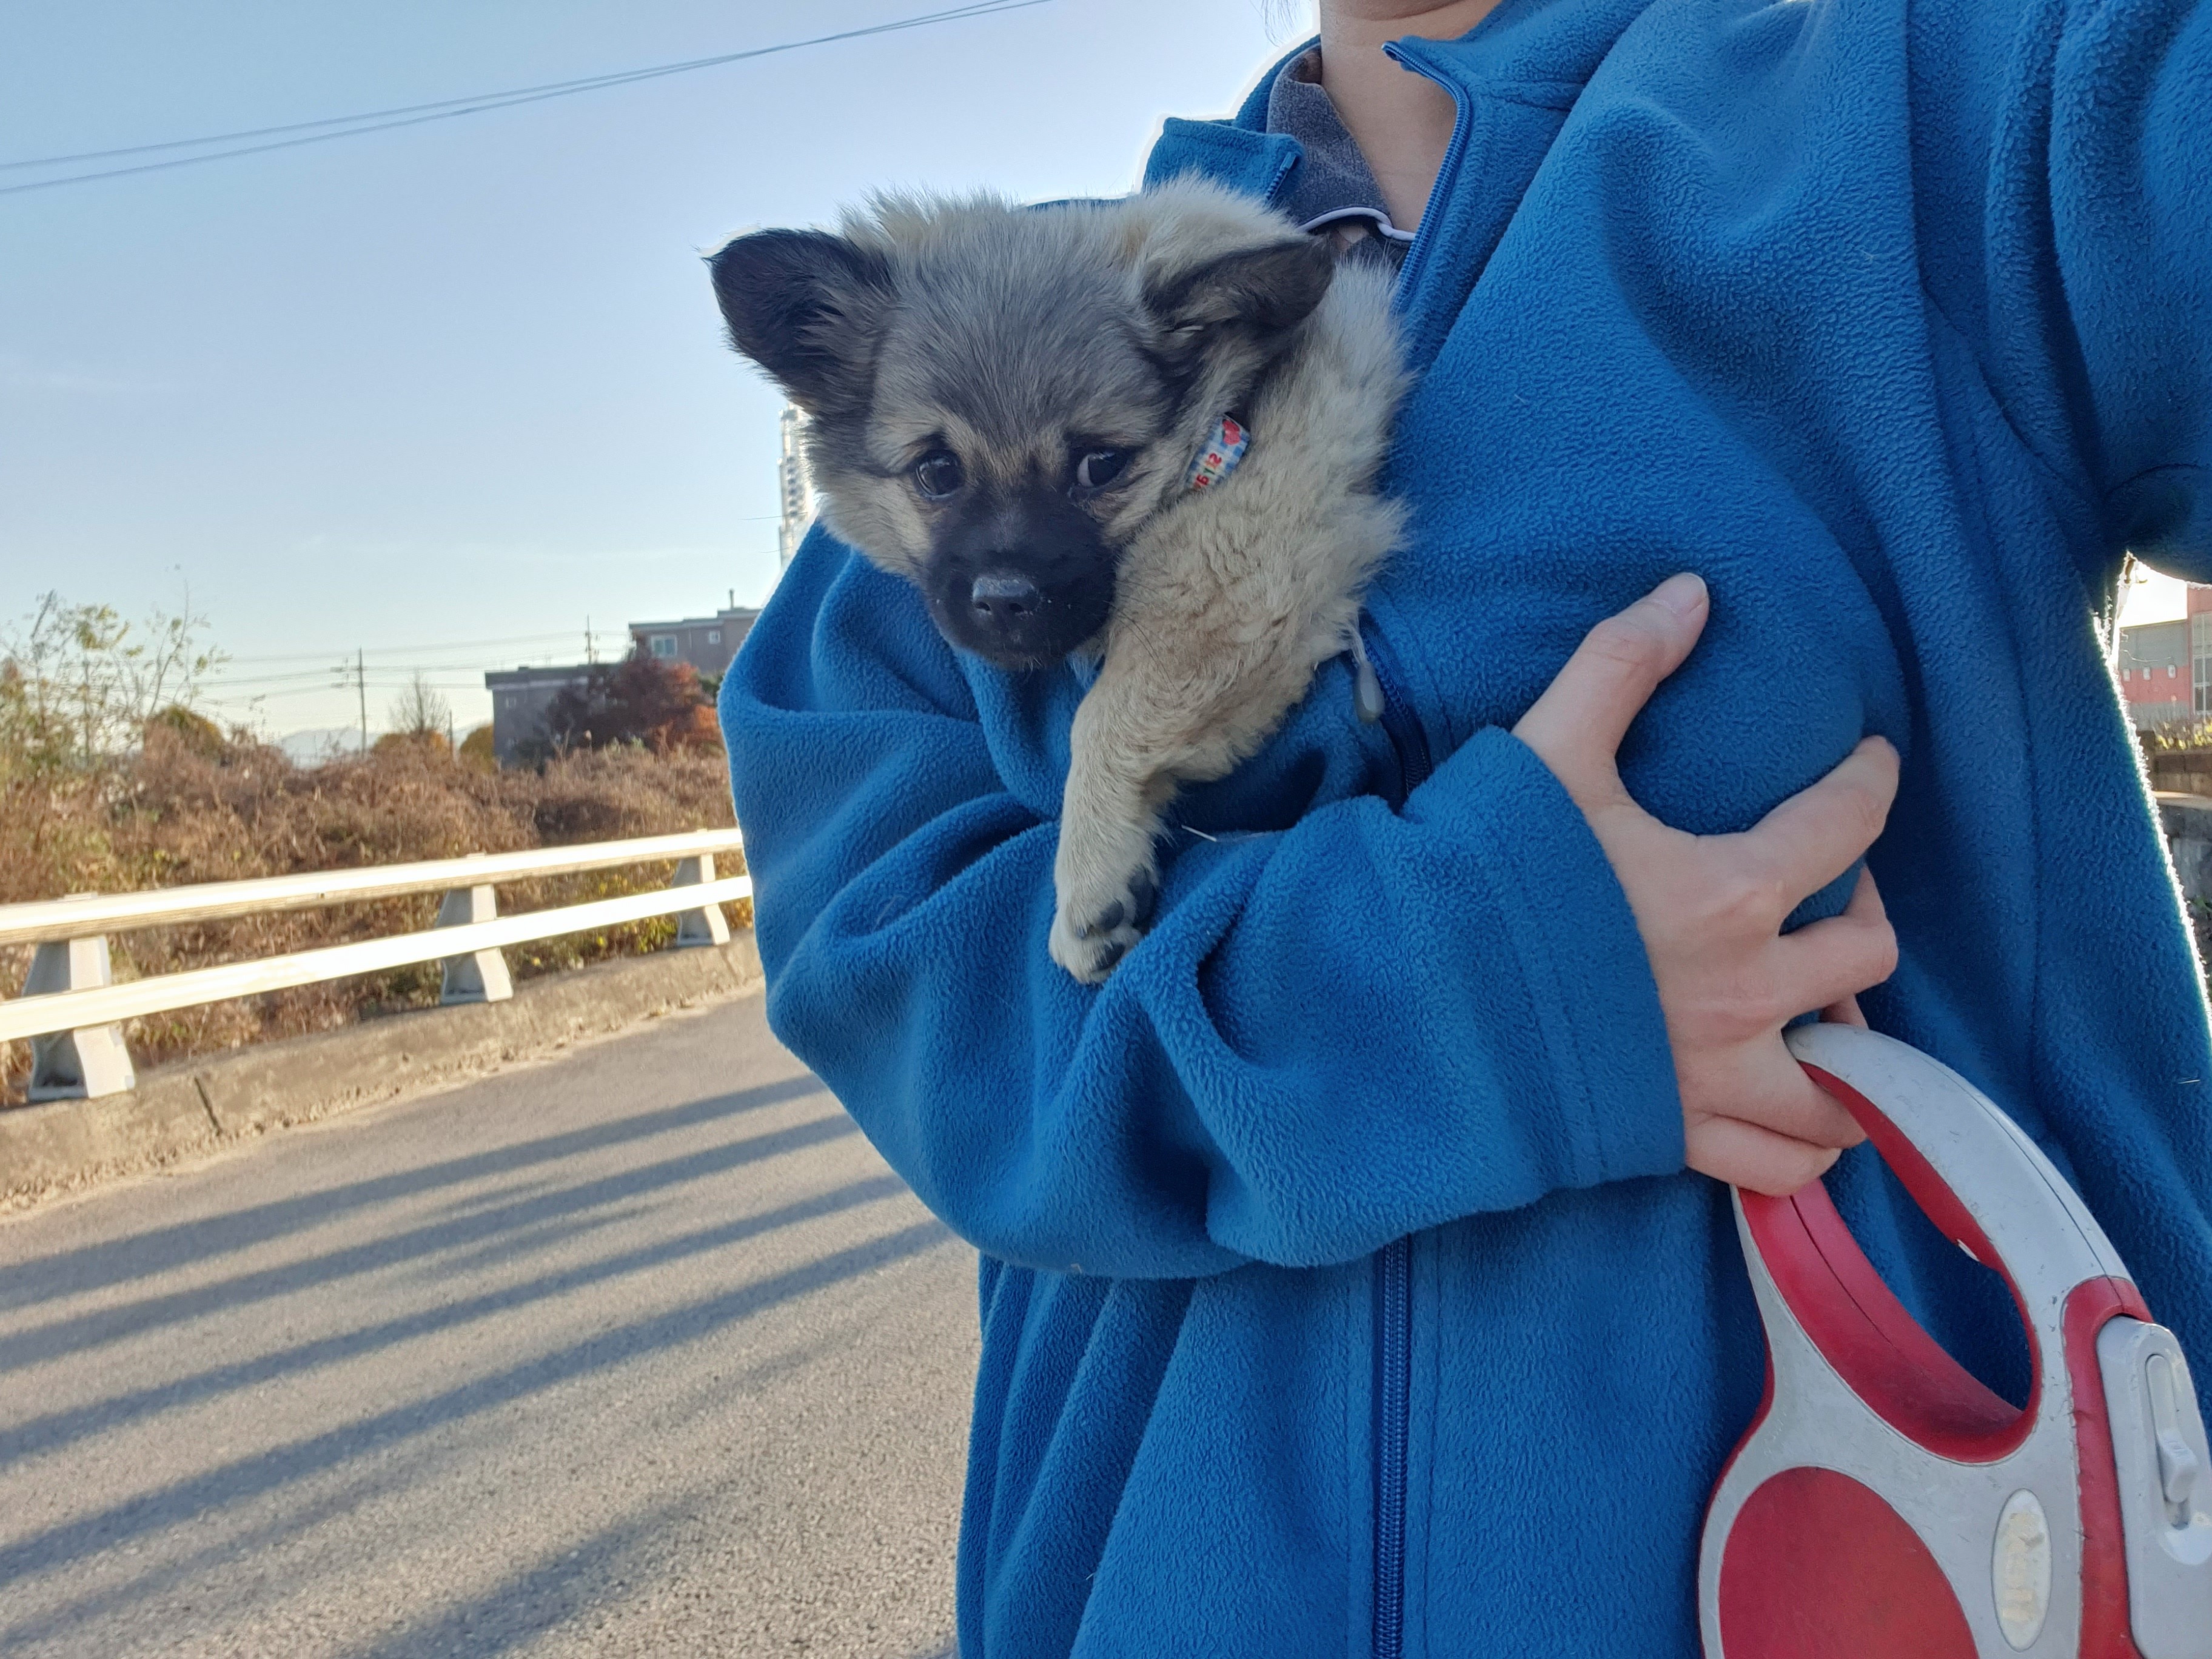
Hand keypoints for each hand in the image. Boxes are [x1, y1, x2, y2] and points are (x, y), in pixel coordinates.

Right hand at [1512, 573, 1899, 1195]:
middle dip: (1863, 907)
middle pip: (1868, 951)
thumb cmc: (1480, 879)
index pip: (1847, 826)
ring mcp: (1717, 1077)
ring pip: (1849, 1082)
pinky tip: (1798, 1105)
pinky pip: (1785, 1165)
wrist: (1408, 1004)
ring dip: (1857, 1045)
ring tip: (1826, 1009)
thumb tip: (1693, 592)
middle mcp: (1746, 994)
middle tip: (1829, 887)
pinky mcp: (1679, 1136)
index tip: (1868, 764)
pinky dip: (1810, 1142)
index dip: (1870, 782)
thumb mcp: (1547, 755)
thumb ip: (1620, 667)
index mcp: (1729, 893)